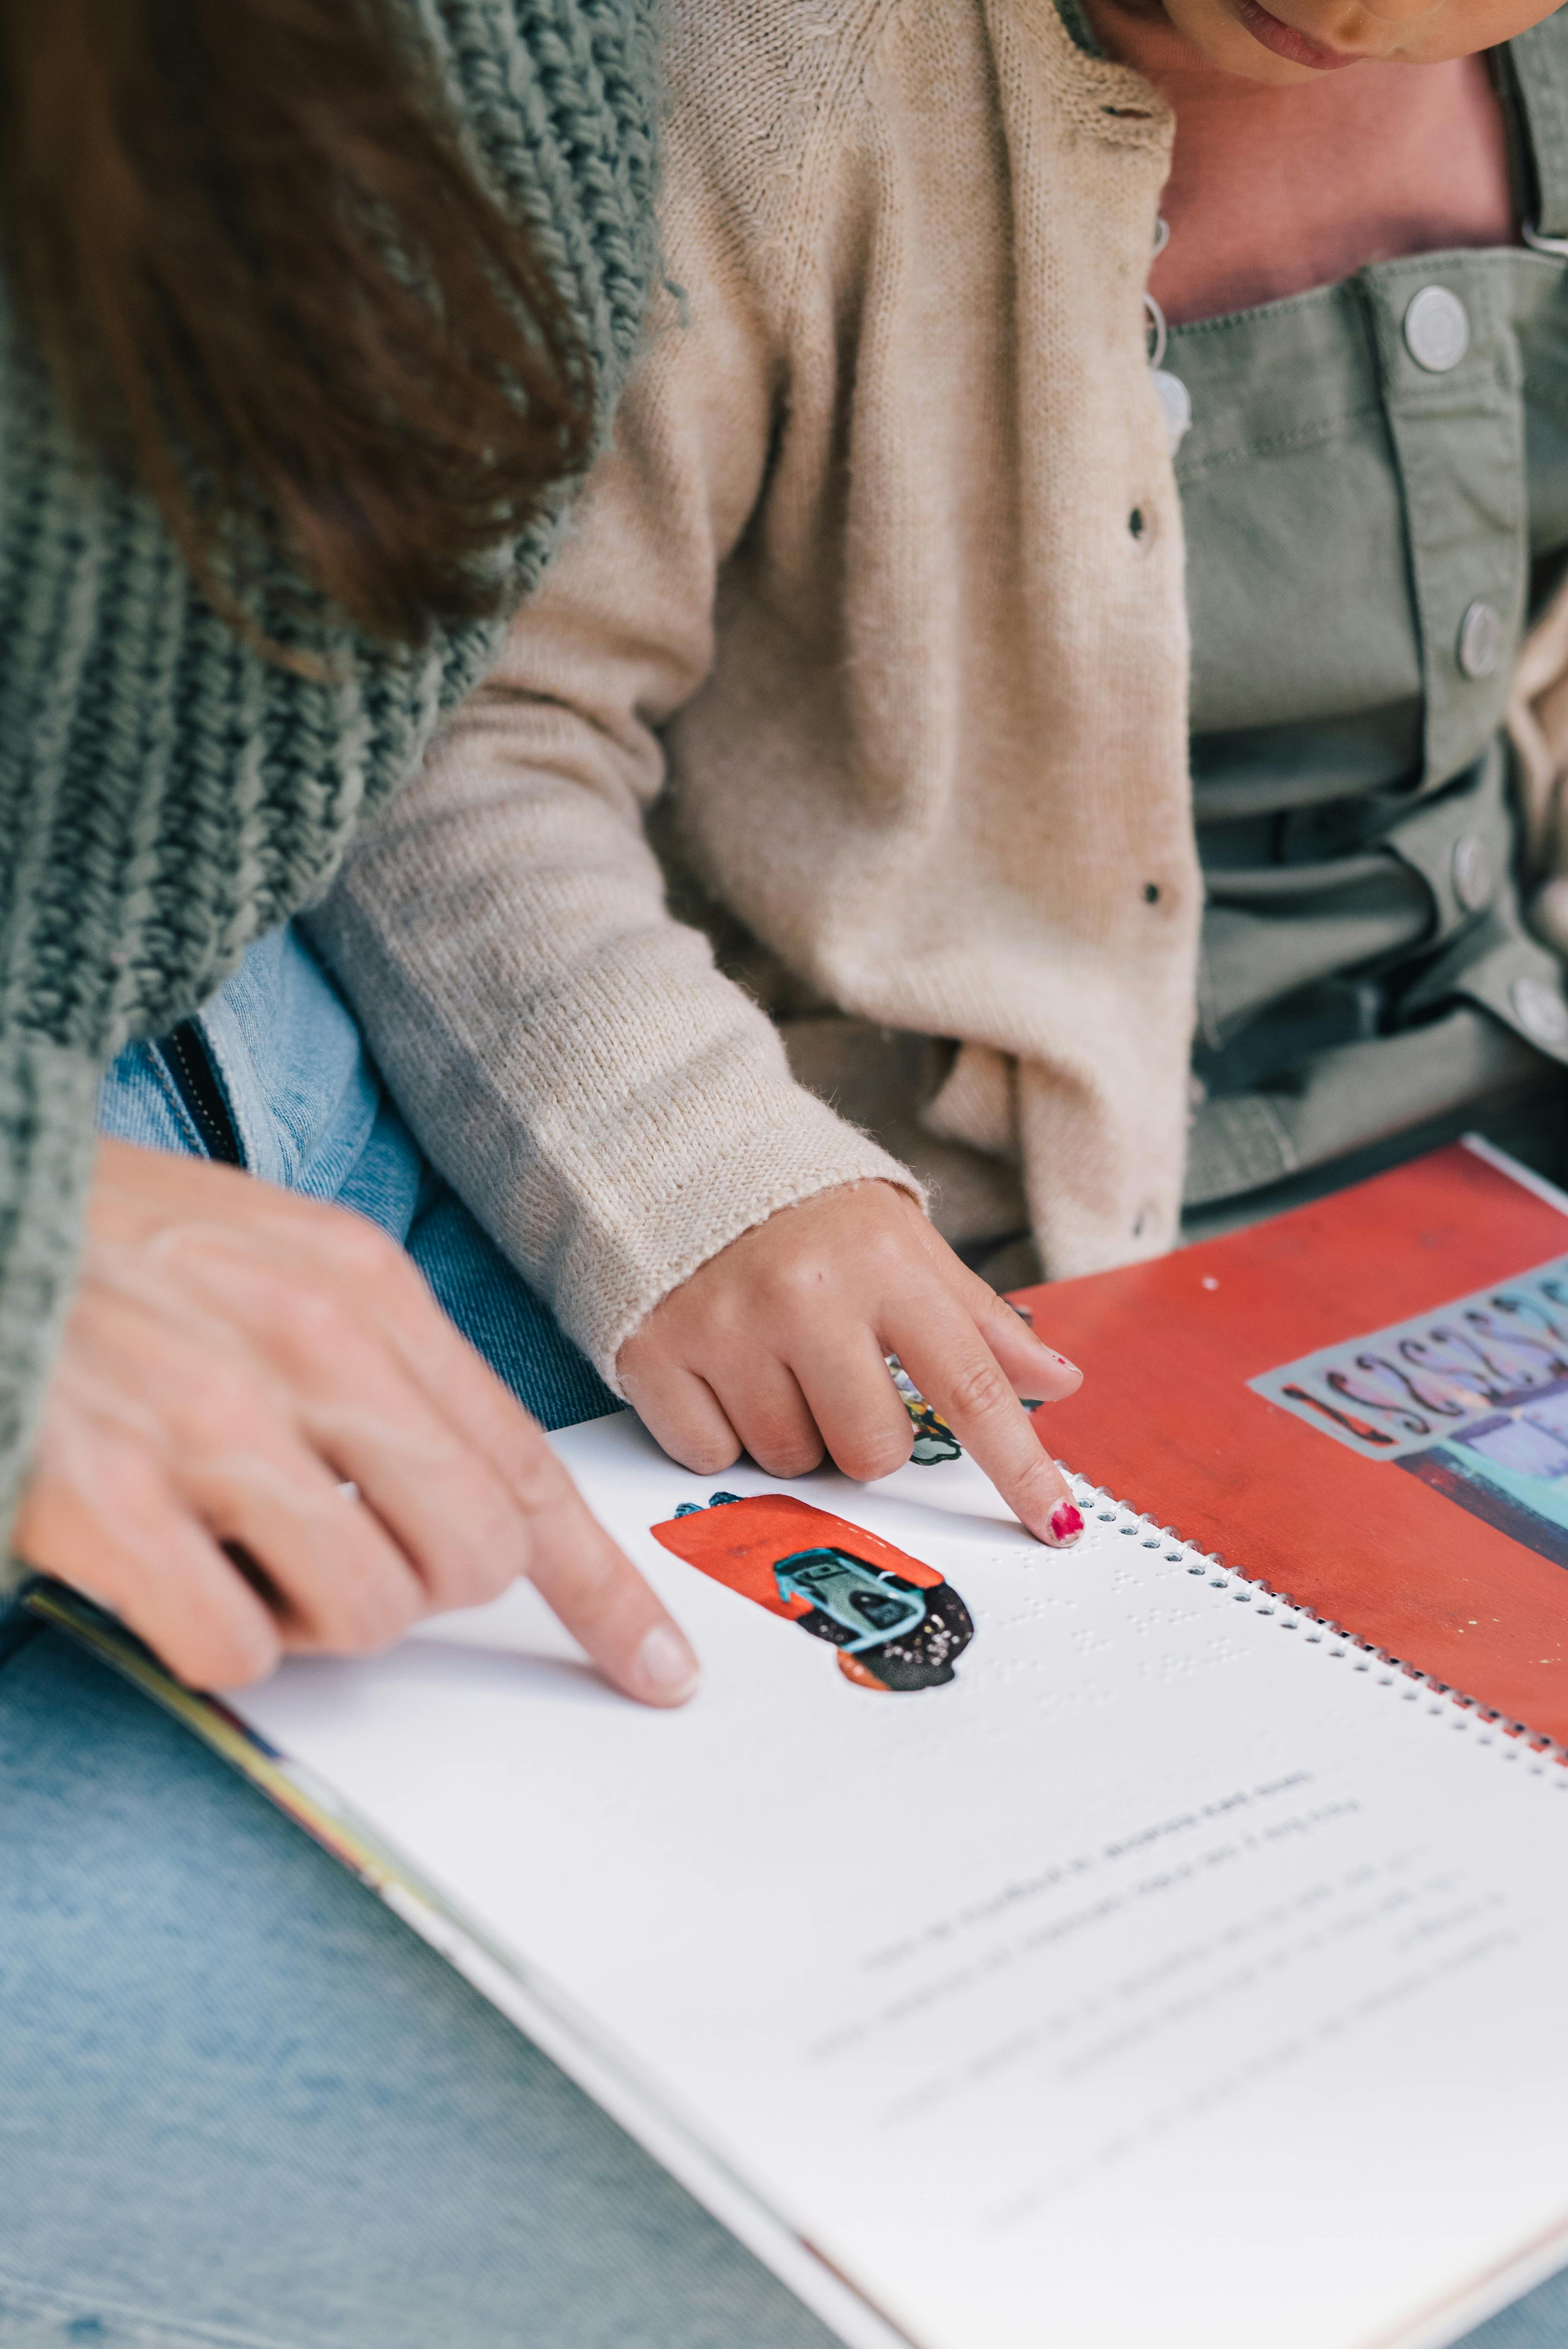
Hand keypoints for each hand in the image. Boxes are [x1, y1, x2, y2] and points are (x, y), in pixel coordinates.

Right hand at [14, 1138, 698, 1701]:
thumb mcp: (282, 1261)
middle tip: (343, 1549)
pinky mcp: (109, 1501)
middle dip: (430, 1587)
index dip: (603, 1586)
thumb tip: (475, 1498)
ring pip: (369, 1612)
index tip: (654, 1664)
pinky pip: (240, 1648)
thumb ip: (387, 1366)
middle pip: (472, 1554)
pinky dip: (220, 1639)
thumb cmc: (121, 1250)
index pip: (525, 1463)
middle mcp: (305, 1349)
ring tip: (239, 1540)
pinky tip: (173, 1568)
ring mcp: (207, 1425)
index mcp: (361, 1289)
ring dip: (317, 1612)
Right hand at [617, 1181, 1084, 1542]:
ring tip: (772, 1360)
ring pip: (789, 1461)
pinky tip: (718, 1372)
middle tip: (836, 1374)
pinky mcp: (653, 1354)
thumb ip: (981, 1322)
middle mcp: (805, 1298)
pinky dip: (719, 1432)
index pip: (971, 1388)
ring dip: (791, 1431)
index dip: (1019, 1469)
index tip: (1056, 1527)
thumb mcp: (905, 1245)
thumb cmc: (808, 1213)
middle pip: (871, 1451)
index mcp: (884, 1265)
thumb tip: (1062, 1385)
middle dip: (862, 1434)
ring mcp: (723, 1328)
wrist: (676, 1154)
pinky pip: (710, 1456)